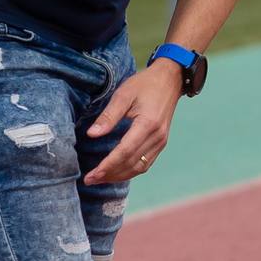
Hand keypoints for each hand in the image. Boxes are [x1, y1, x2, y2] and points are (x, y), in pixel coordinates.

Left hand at [83, 65, 184, 183]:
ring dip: (120, 176)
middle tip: (90, 180)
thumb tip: (92, 134)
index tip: (91, 174)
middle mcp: (157, 137)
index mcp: (147, 125)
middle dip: (110, 174)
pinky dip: (131, 171)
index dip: (107, 165)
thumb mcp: (123, 94)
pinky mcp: (161, 143)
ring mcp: (161, 141)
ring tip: (101, 178)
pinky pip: (146, 163)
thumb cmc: (145, 84)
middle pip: (131, 163)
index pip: (124, 152)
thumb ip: (108, 116)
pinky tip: (117, 172)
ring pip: (139, 167)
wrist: (170, 80)